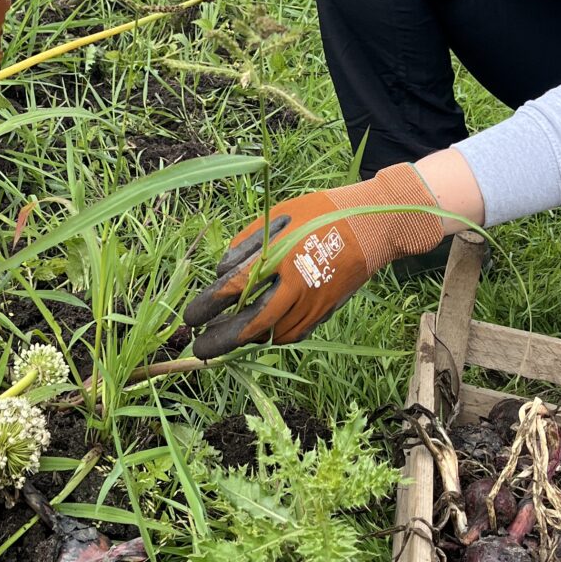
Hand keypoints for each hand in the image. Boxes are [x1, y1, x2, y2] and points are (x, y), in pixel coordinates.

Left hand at [183, 163, 443, 357]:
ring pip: (272, 335)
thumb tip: (223, 272)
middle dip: (221, 341)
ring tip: (226, 335)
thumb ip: (246, 245)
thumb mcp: (277, 217)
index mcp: (278, 259)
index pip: (232, 290)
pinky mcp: (325, 311)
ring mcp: (312, 304)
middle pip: (250, 326)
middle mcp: (294, 288)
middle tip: (200, 347)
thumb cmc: (319, 213)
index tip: (189, 318)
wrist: (371, 225)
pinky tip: (261, 328)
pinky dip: (274, 334)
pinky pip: (294, 333)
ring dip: (247, 339)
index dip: (207, 307)